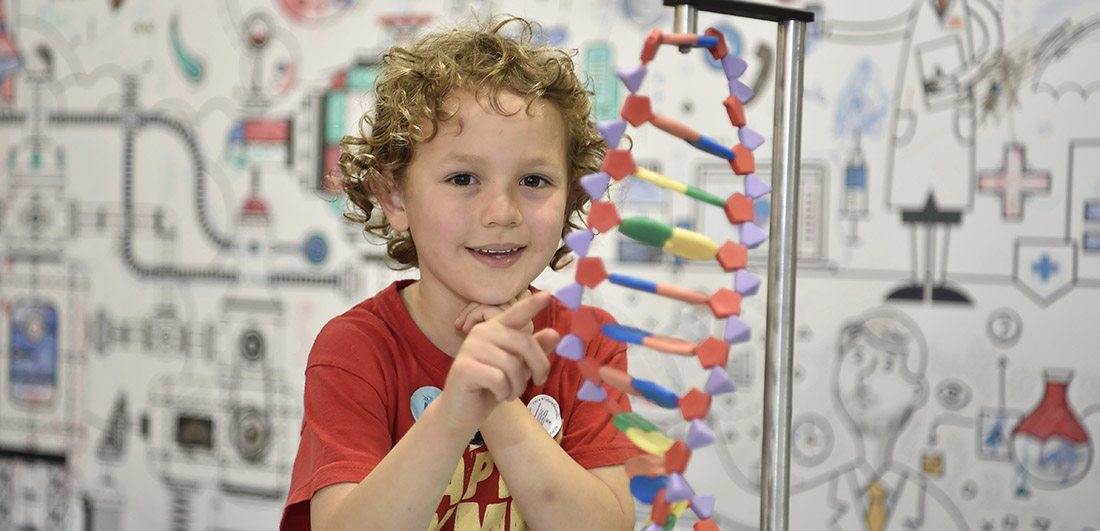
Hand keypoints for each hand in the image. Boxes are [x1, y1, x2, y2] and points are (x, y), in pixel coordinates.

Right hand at [436, 291, 559, 434]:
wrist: (461, 412)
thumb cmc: (491, 387)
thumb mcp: (518, 369)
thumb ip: (534, 351)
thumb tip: (554, 334)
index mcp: (496, 328)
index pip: (516, 313)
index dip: (532, 305)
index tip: (548, 294)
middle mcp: (482, 332)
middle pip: (524, 343)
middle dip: (538, 367)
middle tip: (537, 382)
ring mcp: (470, 348)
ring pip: (513, 365)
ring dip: (517, 386)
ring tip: (508, 392)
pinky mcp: (464, 367)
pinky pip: (499, 379)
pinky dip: (503, 393)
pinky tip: (495, 395)